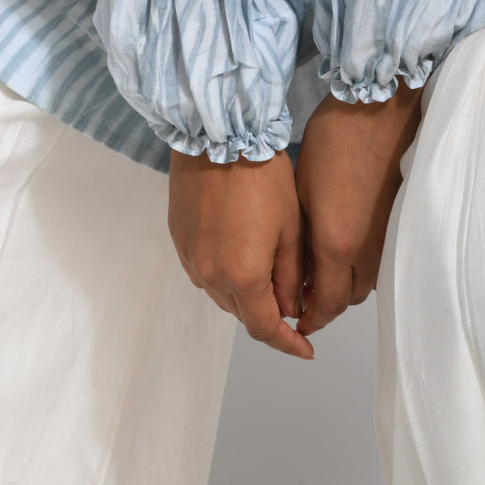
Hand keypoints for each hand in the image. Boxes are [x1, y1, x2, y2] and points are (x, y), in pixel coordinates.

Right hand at [168, 147, 314, 358]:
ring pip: (220, 294)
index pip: (265, 327)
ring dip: (244, 295)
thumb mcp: (291, 228)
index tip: (306, 349)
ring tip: (266, 276)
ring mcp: (190, 257)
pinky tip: (238, 255)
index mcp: (243, 275)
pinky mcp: (178, 238)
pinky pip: (203, 271)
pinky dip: (223, 275)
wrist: (217, 135)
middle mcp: (210, 274)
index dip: (288, 343)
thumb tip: (291, 306)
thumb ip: (291, 277)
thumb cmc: (261, 175)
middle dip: (267, 315)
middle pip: (241, 313)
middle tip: (292, 303)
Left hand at [294, 81, 422, 338]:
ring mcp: (389, 238)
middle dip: (325, 303)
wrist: (377, 111)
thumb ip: (300, 241)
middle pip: (347, 299)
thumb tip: (296, 273)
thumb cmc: (331, 142)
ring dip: (343, 284)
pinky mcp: (401, 224)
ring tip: (319, 269)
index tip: (295, 323)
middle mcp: (369, 251)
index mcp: (337, 245)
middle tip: (301, 293)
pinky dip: (360, 265)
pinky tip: (342, 246)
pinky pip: (379, 260)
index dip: (310, 319)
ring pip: (366, 281)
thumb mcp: (300, 193)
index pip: (326, 304)